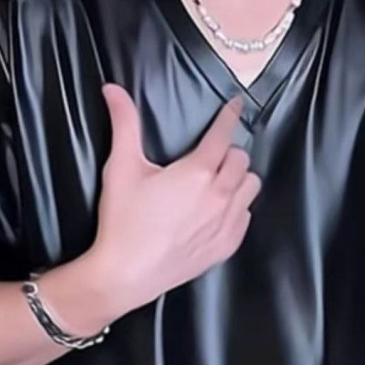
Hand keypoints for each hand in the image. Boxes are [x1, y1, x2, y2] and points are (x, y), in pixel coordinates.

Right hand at [86, 82, 261, 314]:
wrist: (128, 274)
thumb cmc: (124, 221)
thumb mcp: (121, 168)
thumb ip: (124, 125)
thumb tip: (113, 90)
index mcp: (198, 172)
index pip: (223, 134)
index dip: (230, 115)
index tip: (236, 106)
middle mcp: (220, 196)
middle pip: (242, 160)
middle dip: (229, 151)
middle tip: (212, 154)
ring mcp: (226, 223)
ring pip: (250, 187)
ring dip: (238, 178)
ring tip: (219, 180)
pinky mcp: (226, 245)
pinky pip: (246, 217)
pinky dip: (237, 207)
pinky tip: (219, 209)